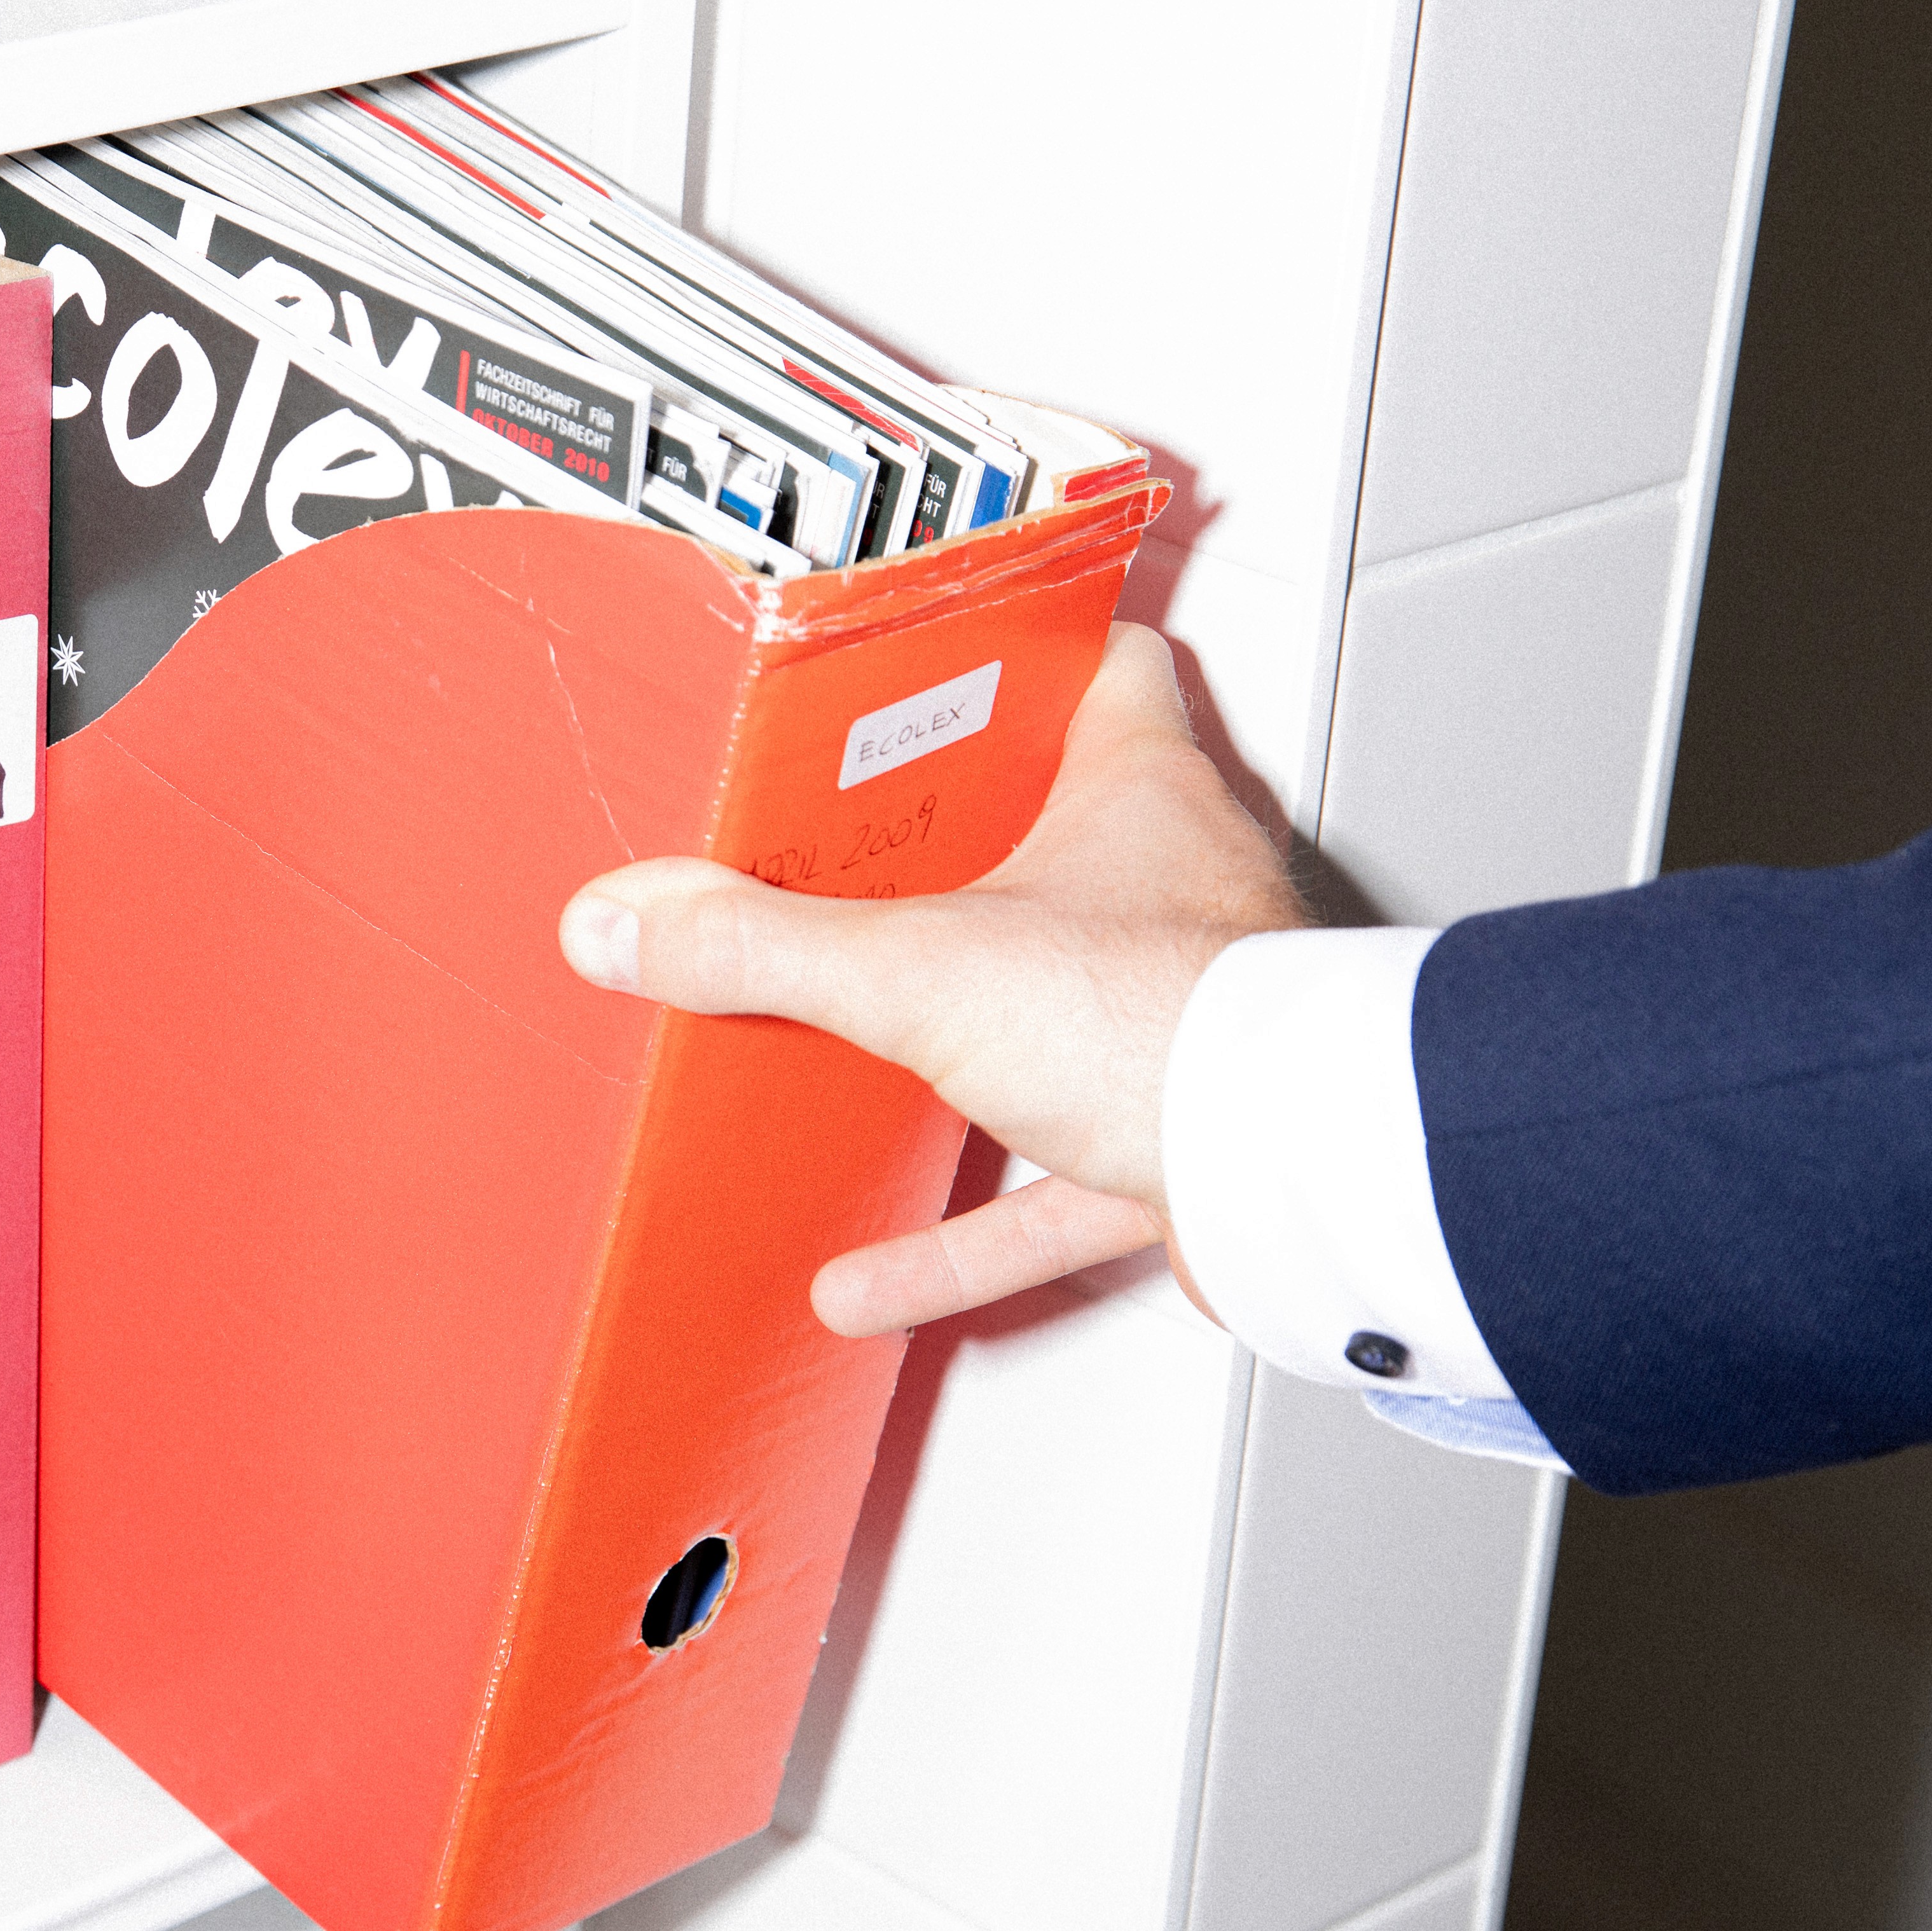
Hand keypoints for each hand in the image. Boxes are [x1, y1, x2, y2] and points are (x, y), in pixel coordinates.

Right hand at [557, 625, 1305, 1334]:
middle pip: (1068, 841)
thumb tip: (635, 918)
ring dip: (951, 1060)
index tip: (949, 664)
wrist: (1297, 1178)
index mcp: (1138, 793)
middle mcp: (1175, 892)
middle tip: (865, 862)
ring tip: (851, 1070)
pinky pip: (1052, 1191)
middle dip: (963, 863)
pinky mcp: (1180, 1138)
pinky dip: (964, 1233)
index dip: (1031, 655)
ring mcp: (1182, 1018)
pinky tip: (873, 1275)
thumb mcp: (921, 968)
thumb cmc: (1181, 1025)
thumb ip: (768, 946)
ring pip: (1054, 1022)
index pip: (1105, 667)